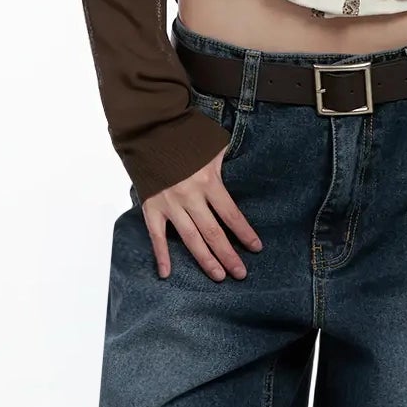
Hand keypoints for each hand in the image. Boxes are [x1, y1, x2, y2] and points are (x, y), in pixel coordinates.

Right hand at [140, 147, 263, 279]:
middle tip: (240, 274)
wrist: (149, 130)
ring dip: (205, 260)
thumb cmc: (184, 135)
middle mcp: (190, 197)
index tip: (256, 248)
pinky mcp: (151, 207)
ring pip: (191, 239)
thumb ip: (225, 160)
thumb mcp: (212, 144)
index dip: (244, 233)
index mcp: (209, 181)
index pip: (231, 214)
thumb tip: (241, 165)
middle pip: (213, 232)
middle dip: (228, 255)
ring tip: (219, 276)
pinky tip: (167, 273)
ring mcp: (170, 204)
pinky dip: (161, 255)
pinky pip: (157, 236)